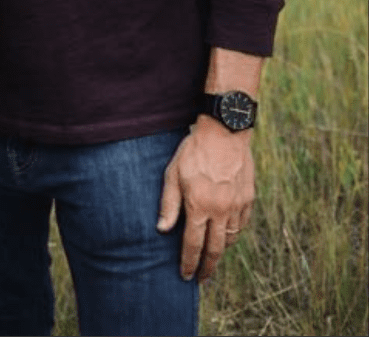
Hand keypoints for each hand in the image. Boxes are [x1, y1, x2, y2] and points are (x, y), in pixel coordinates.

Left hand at [157, 116, 254, 280]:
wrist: (225, 132)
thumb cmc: (193, 151)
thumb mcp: (173, 174)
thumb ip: (169, 203)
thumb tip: (162, 229)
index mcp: (199, 206)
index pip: (194, 245)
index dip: (189, 263)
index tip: (186, 276)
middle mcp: (221, 211)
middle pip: (215, 249)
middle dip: (207, 267)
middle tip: (202, 279)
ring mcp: (237, 205)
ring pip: (231, 238)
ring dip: (221, 250)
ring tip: (212, 256)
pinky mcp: (249, 198)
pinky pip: (242, 224)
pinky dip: (234, 232)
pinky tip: (227, 233)